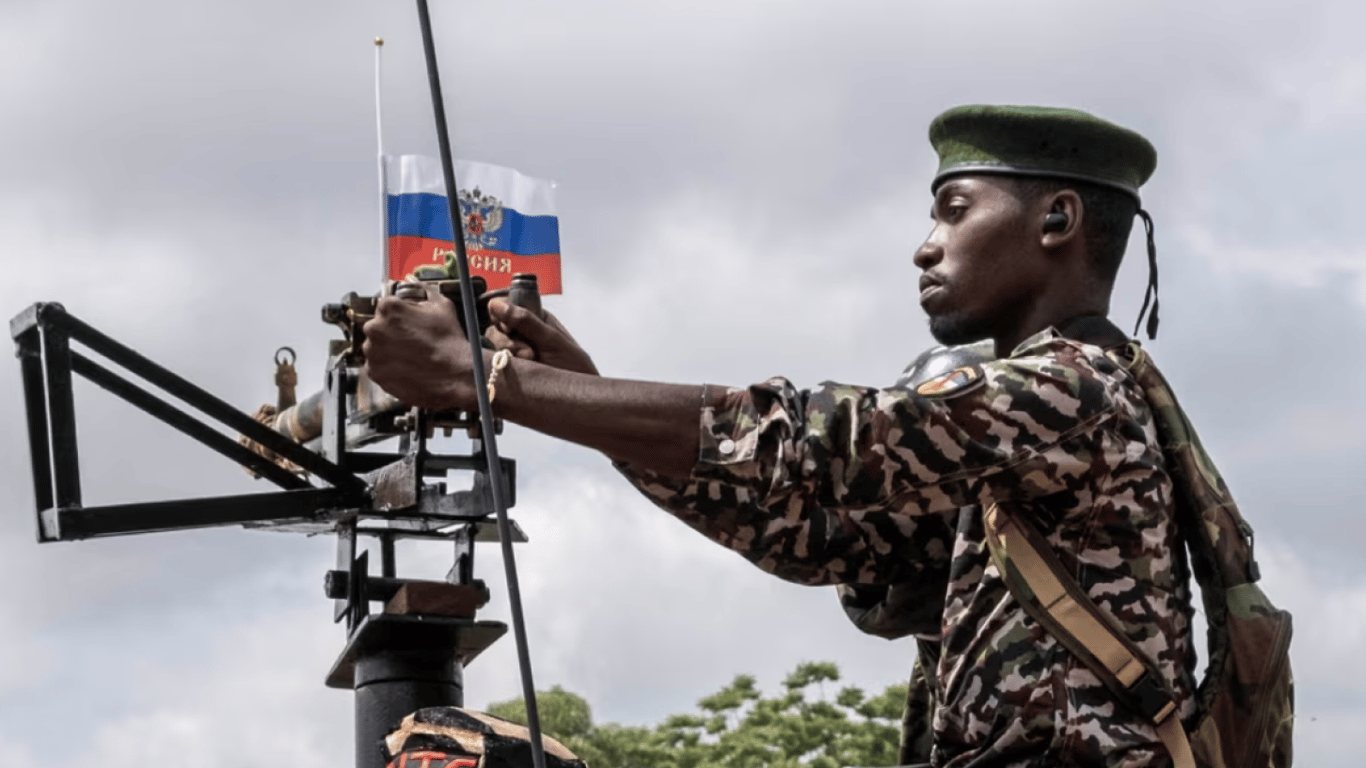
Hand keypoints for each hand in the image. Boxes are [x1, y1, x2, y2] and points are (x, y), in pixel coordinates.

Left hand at [363, 289, 476, 409]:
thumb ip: (422, 290)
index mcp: (388, 308)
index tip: (409, 324)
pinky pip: (377, 366)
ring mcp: (372, 352)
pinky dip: (388, 367)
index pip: (386, 306)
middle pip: (378, 326)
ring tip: (411, 355)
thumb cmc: (449, 342)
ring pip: (376, 347)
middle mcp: (375, 328)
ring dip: (388, 349)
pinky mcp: (374, 372)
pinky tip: (406, 366)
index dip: (400, 315)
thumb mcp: (441, 306)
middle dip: (391, 332)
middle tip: (412, 340)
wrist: (454, 375)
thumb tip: (412, 282)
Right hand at [485, 298, 598, 375]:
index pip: (505, 307)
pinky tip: (517, 371)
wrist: (579, 398)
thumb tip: (496, 304)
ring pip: (492, 346)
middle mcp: (521, 334)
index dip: (502, 315)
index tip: (509, 328)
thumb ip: (525, 321)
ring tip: (529, 362)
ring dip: (506, 354)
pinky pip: (492, 365)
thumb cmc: (574, 366)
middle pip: (495, 328)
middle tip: (528, 353)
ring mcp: (513, 353)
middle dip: (507, 340)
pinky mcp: (509, 371)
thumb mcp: (551, 340)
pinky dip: (501, 367)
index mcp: (534, 318)